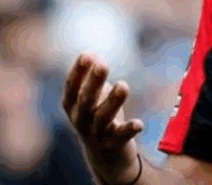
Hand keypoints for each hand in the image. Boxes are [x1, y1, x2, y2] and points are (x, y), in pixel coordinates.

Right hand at [62, 52, 143, 184]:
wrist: (106, 157)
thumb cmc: (98, 117)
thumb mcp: (92, 97)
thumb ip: (90, 78)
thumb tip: (90, 53)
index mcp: (72, 106)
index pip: (72, 87)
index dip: (78, 71)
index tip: (88, 54)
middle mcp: (80, 120)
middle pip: (85, 100)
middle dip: (94, 82)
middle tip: (103, 64)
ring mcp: (96, 134)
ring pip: (102, 118)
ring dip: (113, 102)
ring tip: (123, 85)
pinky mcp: (113, 145)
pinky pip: (121, 137)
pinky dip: (129, 129)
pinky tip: (140, 123)